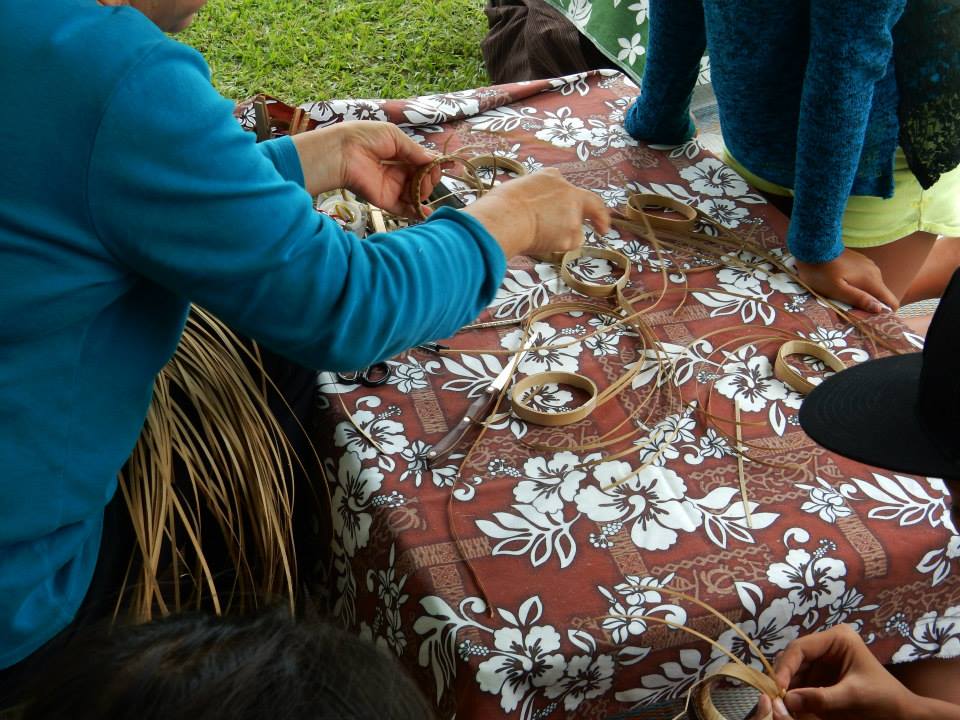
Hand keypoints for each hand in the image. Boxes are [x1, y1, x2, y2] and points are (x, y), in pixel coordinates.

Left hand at [291, 121, 440, 217]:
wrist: (342, 153)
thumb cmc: (365, 137)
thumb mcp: (394, 136)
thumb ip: (415, 150)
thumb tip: (434, 159)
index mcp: (400, 154)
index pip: (423, 163)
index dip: (434, 165)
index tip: (445, 164)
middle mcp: (398, 172)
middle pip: (423, 179)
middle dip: (430, 177)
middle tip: (428, 174)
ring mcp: (393, 187)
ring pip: (417, 194)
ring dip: (424, 190)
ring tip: (421, 185)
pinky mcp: (386, 201)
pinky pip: (404, 210)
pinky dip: (416, 213)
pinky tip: (427, 213)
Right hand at [461, 169, 610, 258]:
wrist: (506, 218)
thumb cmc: (501, 205)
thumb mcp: (517, 188)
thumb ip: (533, 194)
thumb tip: (530, 207)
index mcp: (551, 177)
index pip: (566, 185)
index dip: (571, 198)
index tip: (579, 205)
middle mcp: (568, 192)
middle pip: (591, 204)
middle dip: (600, 217)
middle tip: (603, 228)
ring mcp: (573, 214)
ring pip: (575, 230)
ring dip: (563, 236)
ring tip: (537, 237)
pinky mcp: (572, 235)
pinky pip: (568, 244)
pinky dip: (558, 246)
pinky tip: (540, 243)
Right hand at [771, 625, 914, 719]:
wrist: (903, 717)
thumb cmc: (884, 700)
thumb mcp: (853, 697)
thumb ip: (821, 697)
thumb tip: (786, 700)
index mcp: (837, 639)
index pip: (800, 648)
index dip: (786, 667)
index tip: (778, 688)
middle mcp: (826, 647)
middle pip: (793, 659)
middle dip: (784, 679)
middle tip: (775, 698)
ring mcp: (822, 663)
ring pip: (793, 673)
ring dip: (786, 690)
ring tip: (781, 705)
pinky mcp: (821, 679)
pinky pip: (800, 686)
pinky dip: (794, 697)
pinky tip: (791, 708)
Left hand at [795, 249, 898, 313]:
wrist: (813, 249)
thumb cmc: (821, 273)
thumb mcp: (837, 290)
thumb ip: (859, 299)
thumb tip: (880, 309)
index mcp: (872, 281)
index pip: (891, 301)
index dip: (885, 313)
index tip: (872, 320)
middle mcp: (875, 272)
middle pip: (881, 296)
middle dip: (869, 306)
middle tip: (850, 311)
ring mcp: (868, 265)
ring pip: (872, 287)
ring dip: (862, 295)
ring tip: (843, 299)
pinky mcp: (860, 261)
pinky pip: (864, 278)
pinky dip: (858, 286)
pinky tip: (842, 286)